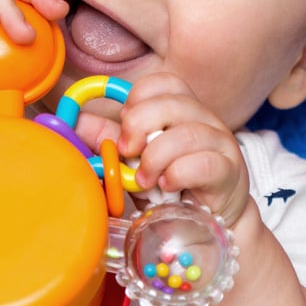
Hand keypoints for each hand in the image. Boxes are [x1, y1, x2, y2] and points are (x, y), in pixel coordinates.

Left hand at [77, 73, 250, 226]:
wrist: (207, 224)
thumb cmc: (170, 186)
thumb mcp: (134, 160)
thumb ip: (109, 139)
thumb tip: (75, 121)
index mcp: (182, 109)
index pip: (164, 82)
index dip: (138, 99)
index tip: (124, 127)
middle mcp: (204, 119)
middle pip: (172, 102)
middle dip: (140, 126)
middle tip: (128, 152)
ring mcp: (221, 142)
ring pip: (187, 133)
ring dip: (156, 158)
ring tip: (145, 180)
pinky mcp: (230, 171)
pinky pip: (204, 163)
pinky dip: (178, 175)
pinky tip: (168, 187)